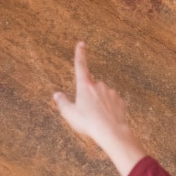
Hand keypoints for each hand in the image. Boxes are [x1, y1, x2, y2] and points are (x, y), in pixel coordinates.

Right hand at [54, 41, 148, 175]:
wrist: (111, 131)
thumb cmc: (89, 123)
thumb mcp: (70, 114)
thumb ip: (62, 103)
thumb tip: (56, 94)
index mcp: (85, 86)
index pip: (80, 66)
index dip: (80, 54)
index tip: (81, 44)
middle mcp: (98, 85)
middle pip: (90, 87)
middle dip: (88, 97)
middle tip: (86, 113)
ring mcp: (110, 92)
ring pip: (101, 95)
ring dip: (98, 103)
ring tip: (96, 119)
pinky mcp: (119, 100)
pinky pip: (111, 102)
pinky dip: (108, 108)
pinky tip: (106, 119)